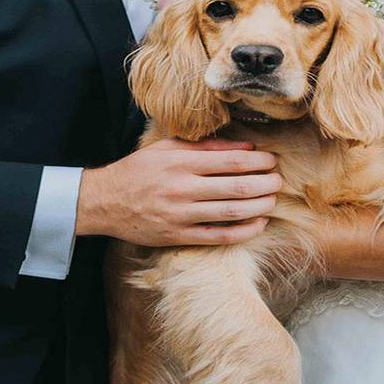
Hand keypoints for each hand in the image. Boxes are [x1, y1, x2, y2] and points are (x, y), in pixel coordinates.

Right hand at [76, 138, 280, 246]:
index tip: (272, 161)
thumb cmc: (140, 170)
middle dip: (265, 184)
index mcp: (182, 162)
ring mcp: (181, 215)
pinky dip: (243, 231)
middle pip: (237, 187)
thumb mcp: (168, 148)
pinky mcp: (178, 236)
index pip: (232, 161)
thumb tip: (245, 147)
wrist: (105, 201)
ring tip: (273, 200)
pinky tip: (258, 224)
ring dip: (259, 207)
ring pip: (232, 212)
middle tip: (279, 180)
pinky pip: (218, 236)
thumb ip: (206, 146)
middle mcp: (183, 188)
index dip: (259, 162)